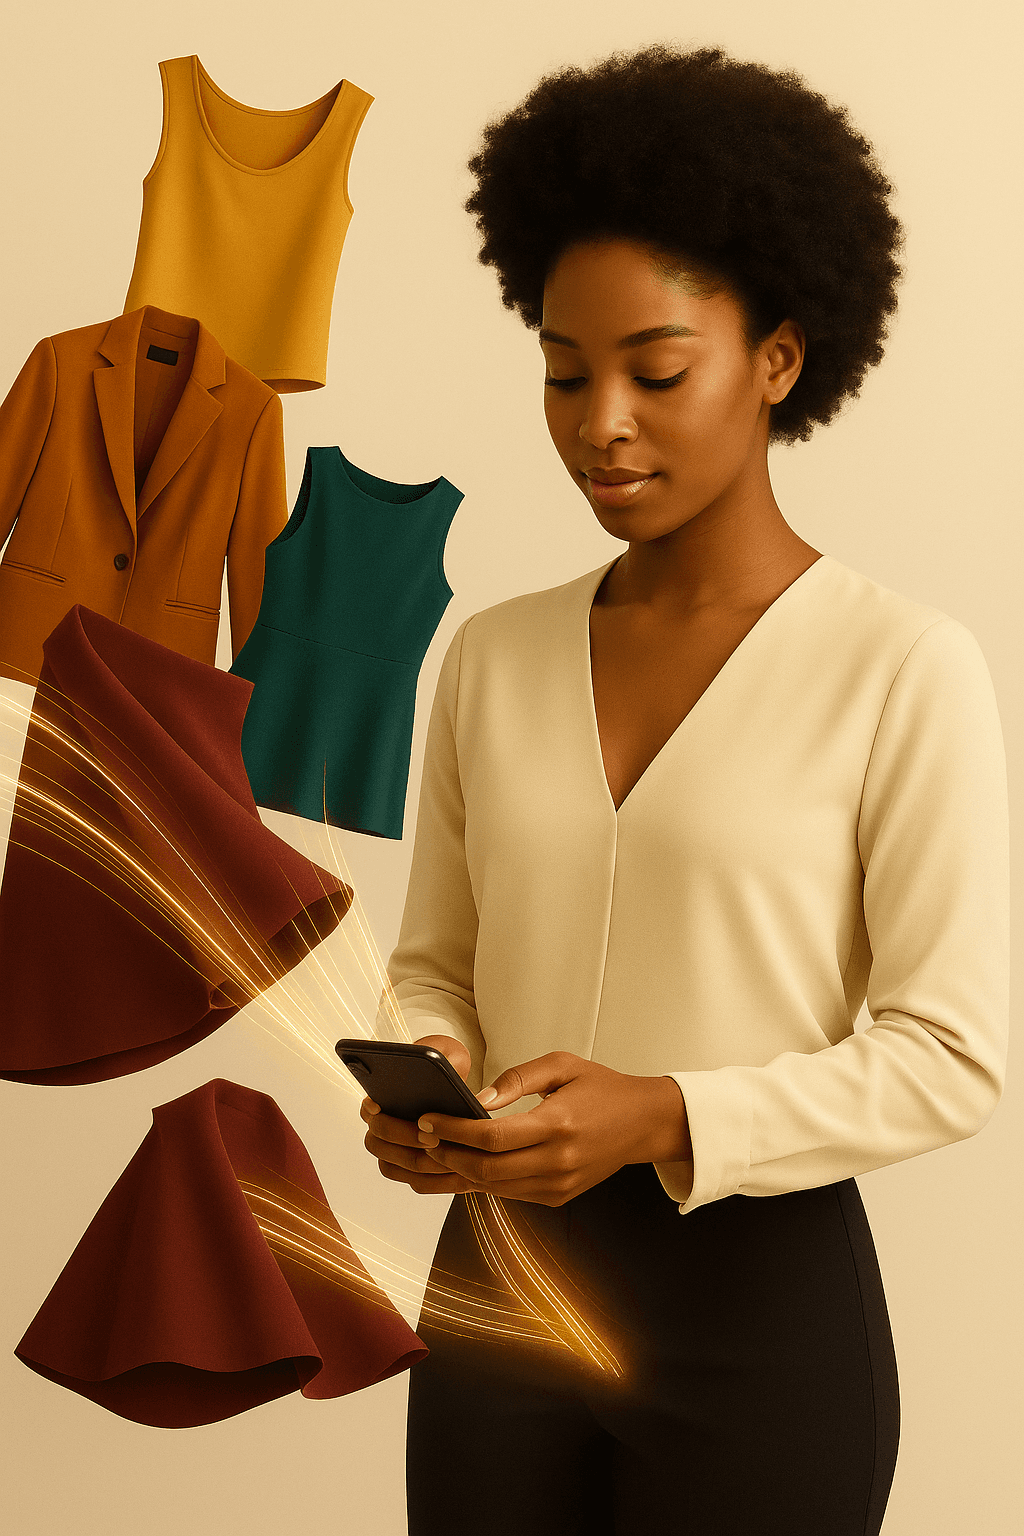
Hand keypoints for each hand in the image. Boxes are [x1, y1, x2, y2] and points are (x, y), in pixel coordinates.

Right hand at [360, 1034, 487, 1195]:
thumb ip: (445, 1057)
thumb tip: (445, 1070)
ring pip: (391, 1164)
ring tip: (447, 1154)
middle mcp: (383, 1124)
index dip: (370, 1110)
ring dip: (417, 1161)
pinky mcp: (411, 1165)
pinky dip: (428, 1178)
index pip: (367, 1108)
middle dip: (403, 1138)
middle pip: (377, 1140)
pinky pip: (410, 1179)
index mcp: (384, 1095)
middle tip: (431, 1136)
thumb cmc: (449, 1064)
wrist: (461, 1086)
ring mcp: (393, 1147)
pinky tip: (451, 1169)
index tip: (380, 1106)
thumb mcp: (450, 1054)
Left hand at [413, 1052, 691, 1206]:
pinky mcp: (557, 1197)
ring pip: (492, 1187)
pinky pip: (508, 1193)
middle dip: (445, 1154)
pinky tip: (462, 1162)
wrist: (644, 1123)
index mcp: (557, 1125)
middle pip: (485, 1169)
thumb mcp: (562, 1065)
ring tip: (432, 1150)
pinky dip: (481, 1180)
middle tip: (420, 1138)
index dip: (453, 1130)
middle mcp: (556, 1162)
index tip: (426, 1120)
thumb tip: (478, 1100)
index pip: (492, 1138)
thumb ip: (517, 1079)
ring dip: (457, 1171)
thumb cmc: (602, 1088)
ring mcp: (557, 1185)